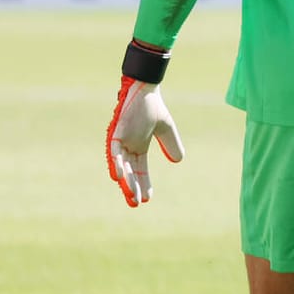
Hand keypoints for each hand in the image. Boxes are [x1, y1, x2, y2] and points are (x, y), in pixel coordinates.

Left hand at [106, 77, 184, 206]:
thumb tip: (179, 161)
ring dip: (125, 180)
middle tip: (135, 204)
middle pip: (130, 172)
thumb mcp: (166, 129)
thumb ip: (170, 144)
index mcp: (139, 146)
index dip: (144, 183)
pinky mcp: (116, 134)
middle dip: (133, 188)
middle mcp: (129, 147)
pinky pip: (114, 152)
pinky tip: (117, 176)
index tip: (148, 198)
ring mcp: (122, 141)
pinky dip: (115, 164)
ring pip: (122, 166)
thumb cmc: (153, 106)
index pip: (141, 170)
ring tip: (129, 195)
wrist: (145, 89)